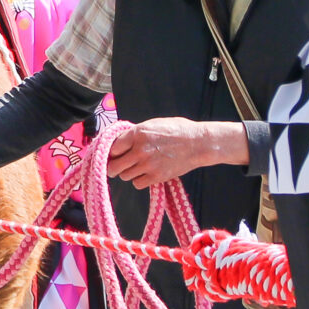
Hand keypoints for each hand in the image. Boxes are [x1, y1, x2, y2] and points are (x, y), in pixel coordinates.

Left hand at [104, 118, 245, 186]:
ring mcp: (147, 165)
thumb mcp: (153, 124)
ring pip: (125, 176)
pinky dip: (139, 180)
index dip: (111, 153)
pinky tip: (146, 174)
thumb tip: (120, 142)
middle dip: (113, 167)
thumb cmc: (177, 130)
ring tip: (136, 168)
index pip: (112, 148)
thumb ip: (136, 133)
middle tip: (116, 167)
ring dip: (128, 173)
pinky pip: (137, 184)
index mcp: (137, 133)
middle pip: (113, 166)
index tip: (113, 155)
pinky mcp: (156, 177)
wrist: (197, 143)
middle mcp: (139, 150)